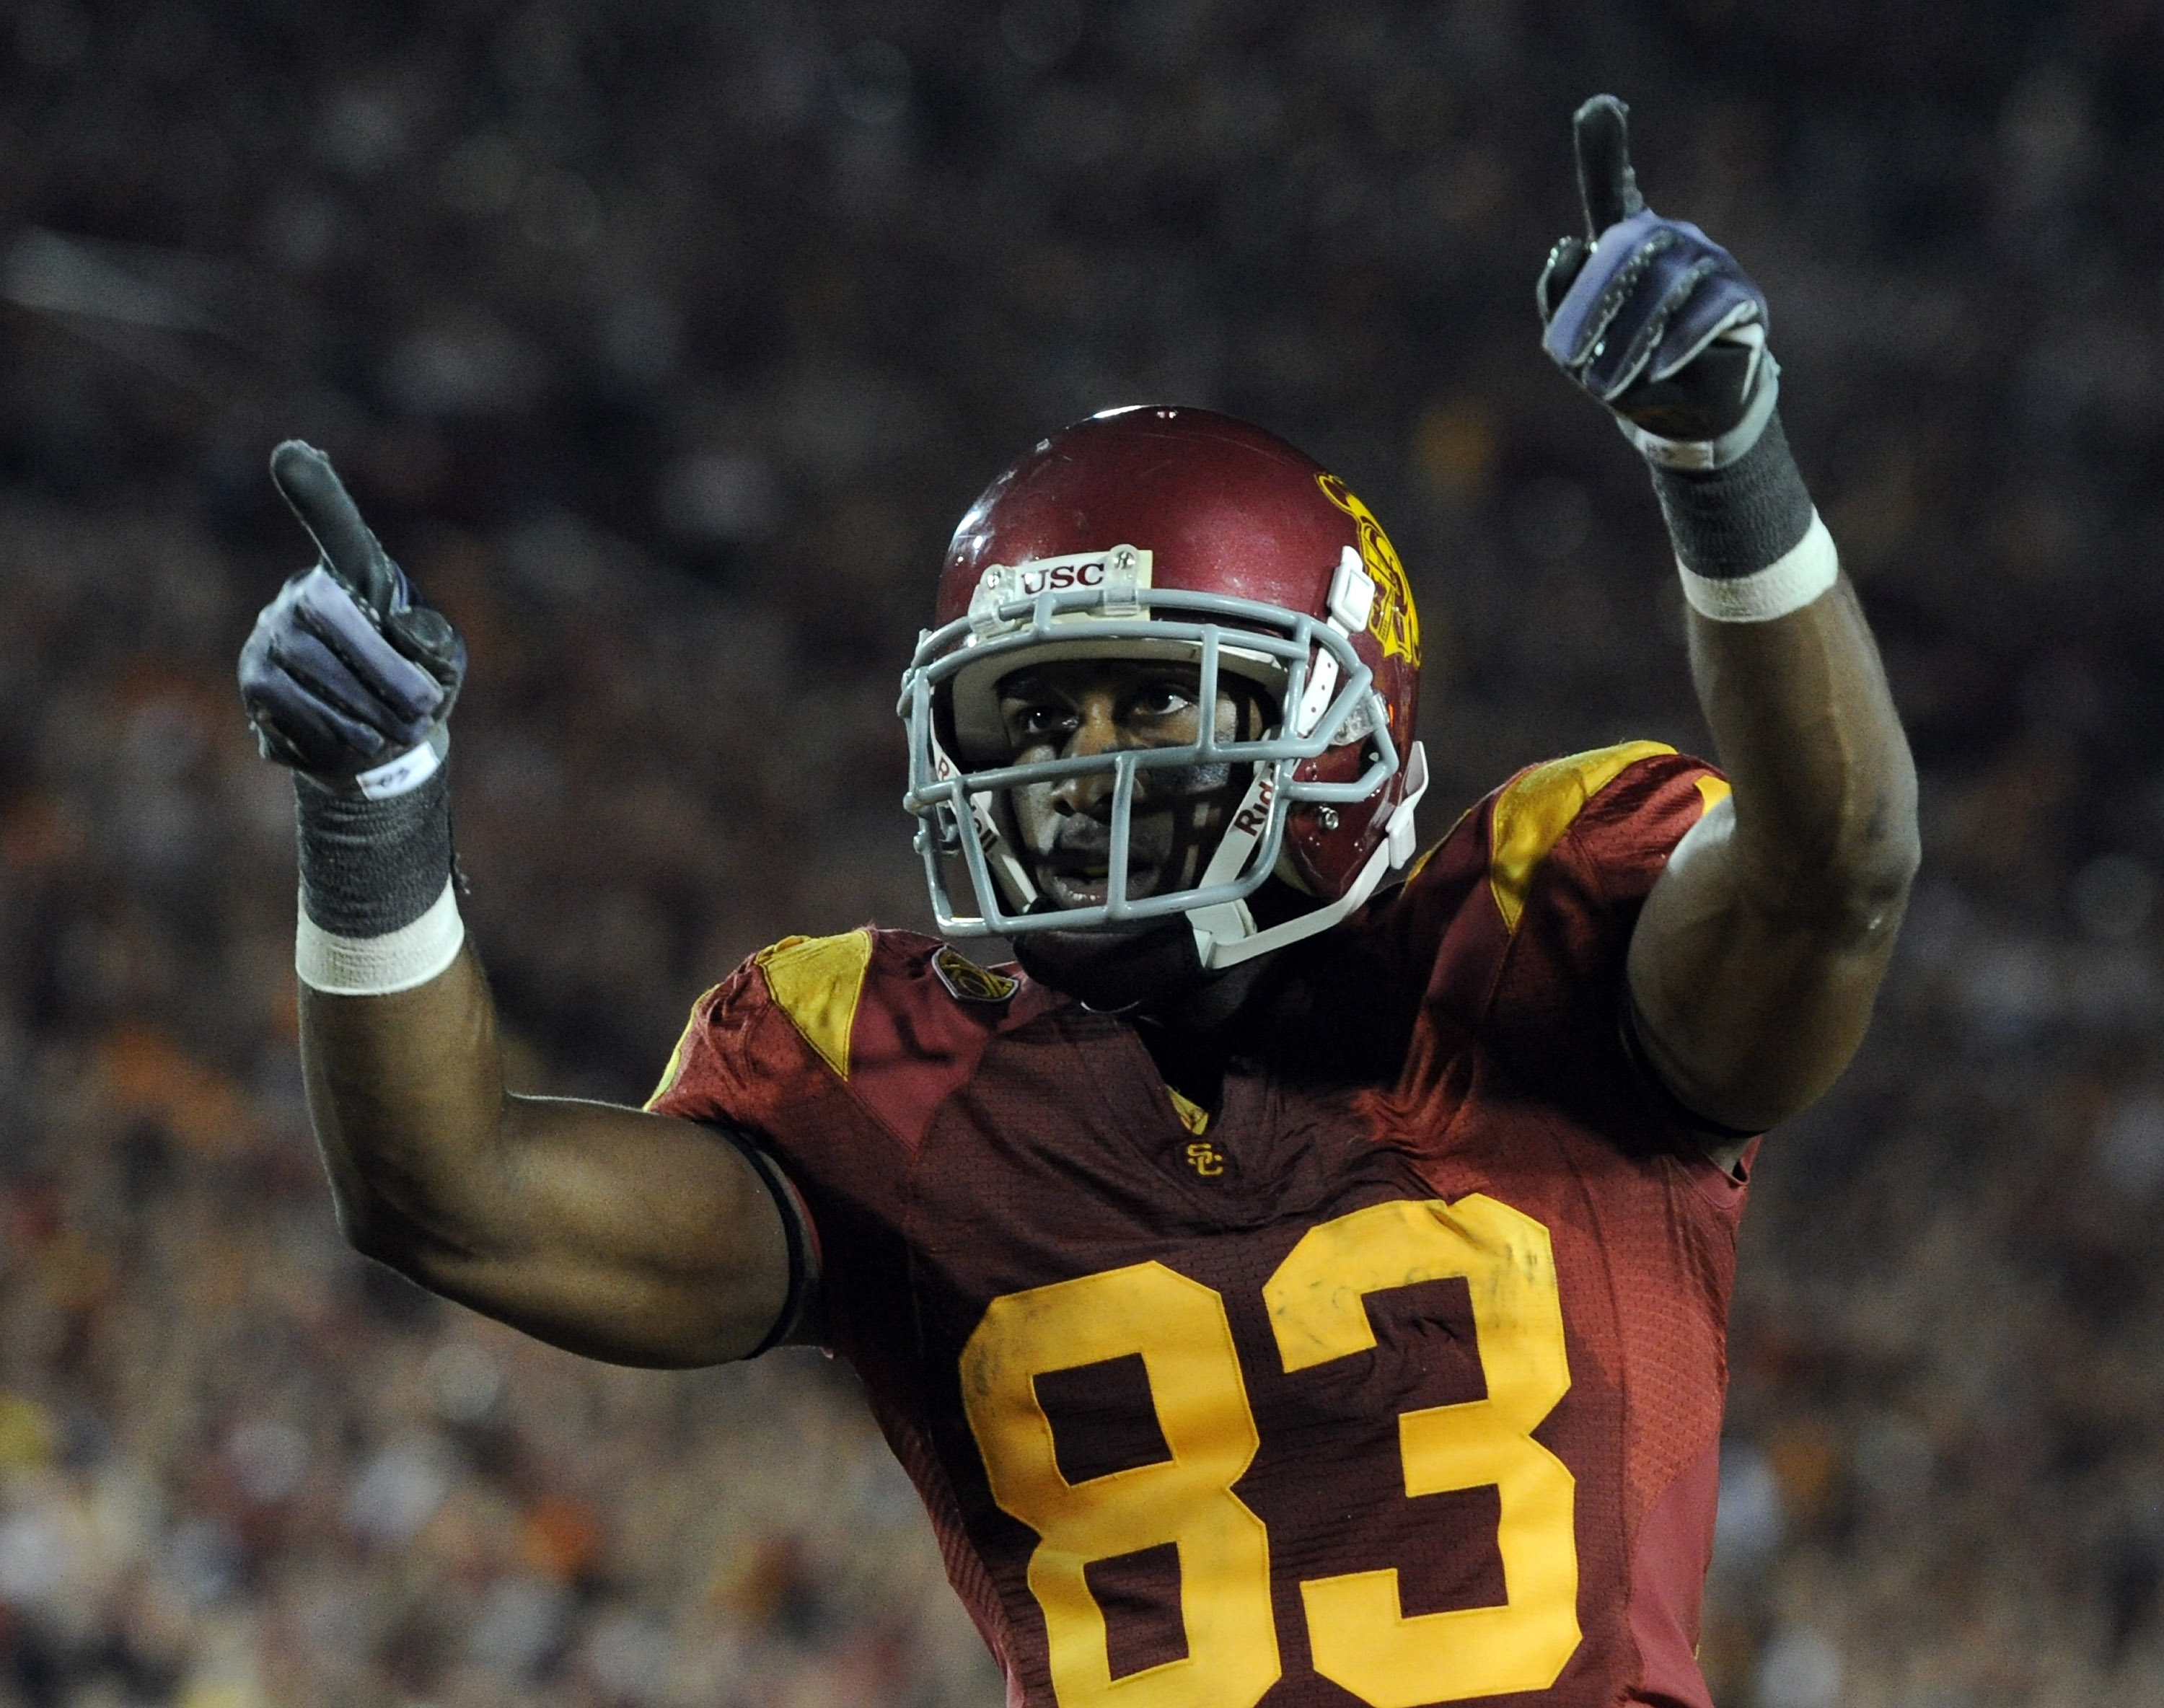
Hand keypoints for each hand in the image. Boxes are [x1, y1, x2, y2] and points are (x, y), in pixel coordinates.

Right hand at [238, 442, 466, 782]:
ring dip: (363, 706)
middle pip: (334, 620)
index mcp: (356, 577)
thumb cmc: (416, 690)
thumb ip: (433, 642)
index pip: (338, 532)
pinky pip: (290, 700)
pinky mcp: (256, 679)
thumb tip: (400, 625)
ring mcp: (271, 634)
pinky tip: (359, 740)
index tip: (291, 451)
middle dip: (385, 672)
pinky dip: (333, 727)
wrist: (379, 749)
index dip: (317, 493)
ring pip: (311, 664)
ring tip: (400, 732)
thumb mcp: (443, 666)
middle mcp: (303, 594)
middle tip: (422, 711)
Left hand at [1537, 95, 1772, 456]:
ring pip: (1664, 286)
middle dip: (1593, 308)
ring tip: (1606, 385)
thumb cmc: (1625, 373)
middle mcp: (1670, 242)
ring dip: (1629, 338)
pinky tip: (1659, 369)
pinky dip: (1679, 339)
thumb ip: (1560, 302)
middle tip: (1567, 359)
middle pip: (1626, 251)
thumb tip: (1568, 247)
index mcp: (1627, 247)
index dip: (1607, 149)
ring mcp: (1709, 264)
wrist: (1682, 417)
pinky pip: (1707, 309)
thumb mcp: (1577, 348)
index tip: (1600, 106)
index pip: (1614, 191)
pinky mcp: (1741, 298)